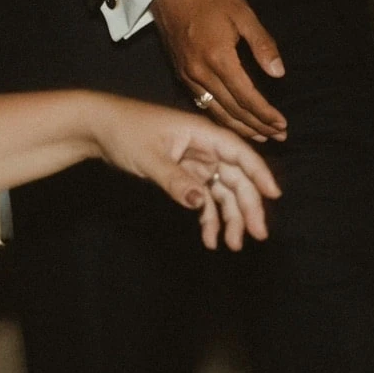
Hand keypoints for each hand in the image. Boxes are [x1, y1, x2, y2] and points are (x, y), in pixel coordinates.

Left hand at [87, 94, 280, 248]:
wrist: (99, 127)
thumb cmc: (126, 131)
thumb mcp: (149, 157)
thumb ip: (176, 180)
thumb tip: (201, 202)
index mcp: (202, 134)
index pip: (239, 153)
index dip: (259, 173)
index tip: (273, 196)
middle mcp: (205, 148)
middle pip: (235, 177)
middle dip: (248, 206)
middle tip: (257, 235)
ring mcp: (196, 163)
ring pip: (222, 191)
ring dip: (230, 217)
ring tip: (232, 245)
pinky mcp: (185, 175)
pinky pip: (204, 198)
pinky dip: (208, 218)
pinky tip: (210, 238)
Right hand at [148, 0, 288, 143]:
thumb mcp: (243, 13)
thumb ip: (262, 44)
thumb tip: (278, 73)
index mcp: (218, 58)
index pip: (246, 96)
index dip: (265, 114)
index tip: (282, 125)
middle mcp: (201, 73)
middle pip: (232, 110)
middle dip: (257, 126)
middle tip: (278, 137)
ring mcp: (188, 76)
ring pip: (216, 111)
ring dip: (239, 128)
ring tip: (259, 137)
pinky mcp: (181, 74)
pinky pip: (202, 103)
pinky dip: (220, 117)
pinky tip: (232, 122)